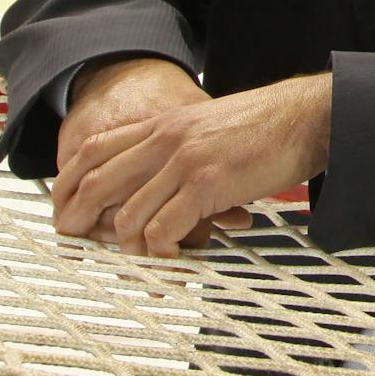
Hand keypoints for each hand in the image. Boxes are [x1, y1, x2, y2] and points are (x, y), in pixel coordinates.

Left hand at [53, 74, 332, 256]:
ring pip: (127, 216)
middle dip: (80, 219)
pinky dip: (162, 253)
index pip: (94, 148)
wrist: (310, 116)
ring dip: (130, 246)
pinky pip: (163, 231)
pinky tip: (175, 258)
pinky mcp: (206, 185)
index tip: (65, 206)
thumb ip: (179, 145)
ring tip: (143, 258)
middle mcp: (166, 139)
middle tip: (78, 241)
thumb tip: (158, 181)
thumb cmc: (268, 125)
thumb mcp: (210, 124)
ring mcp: (184, 162)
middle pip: (96, 183)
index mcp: (165, 122)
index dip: (68, 182)